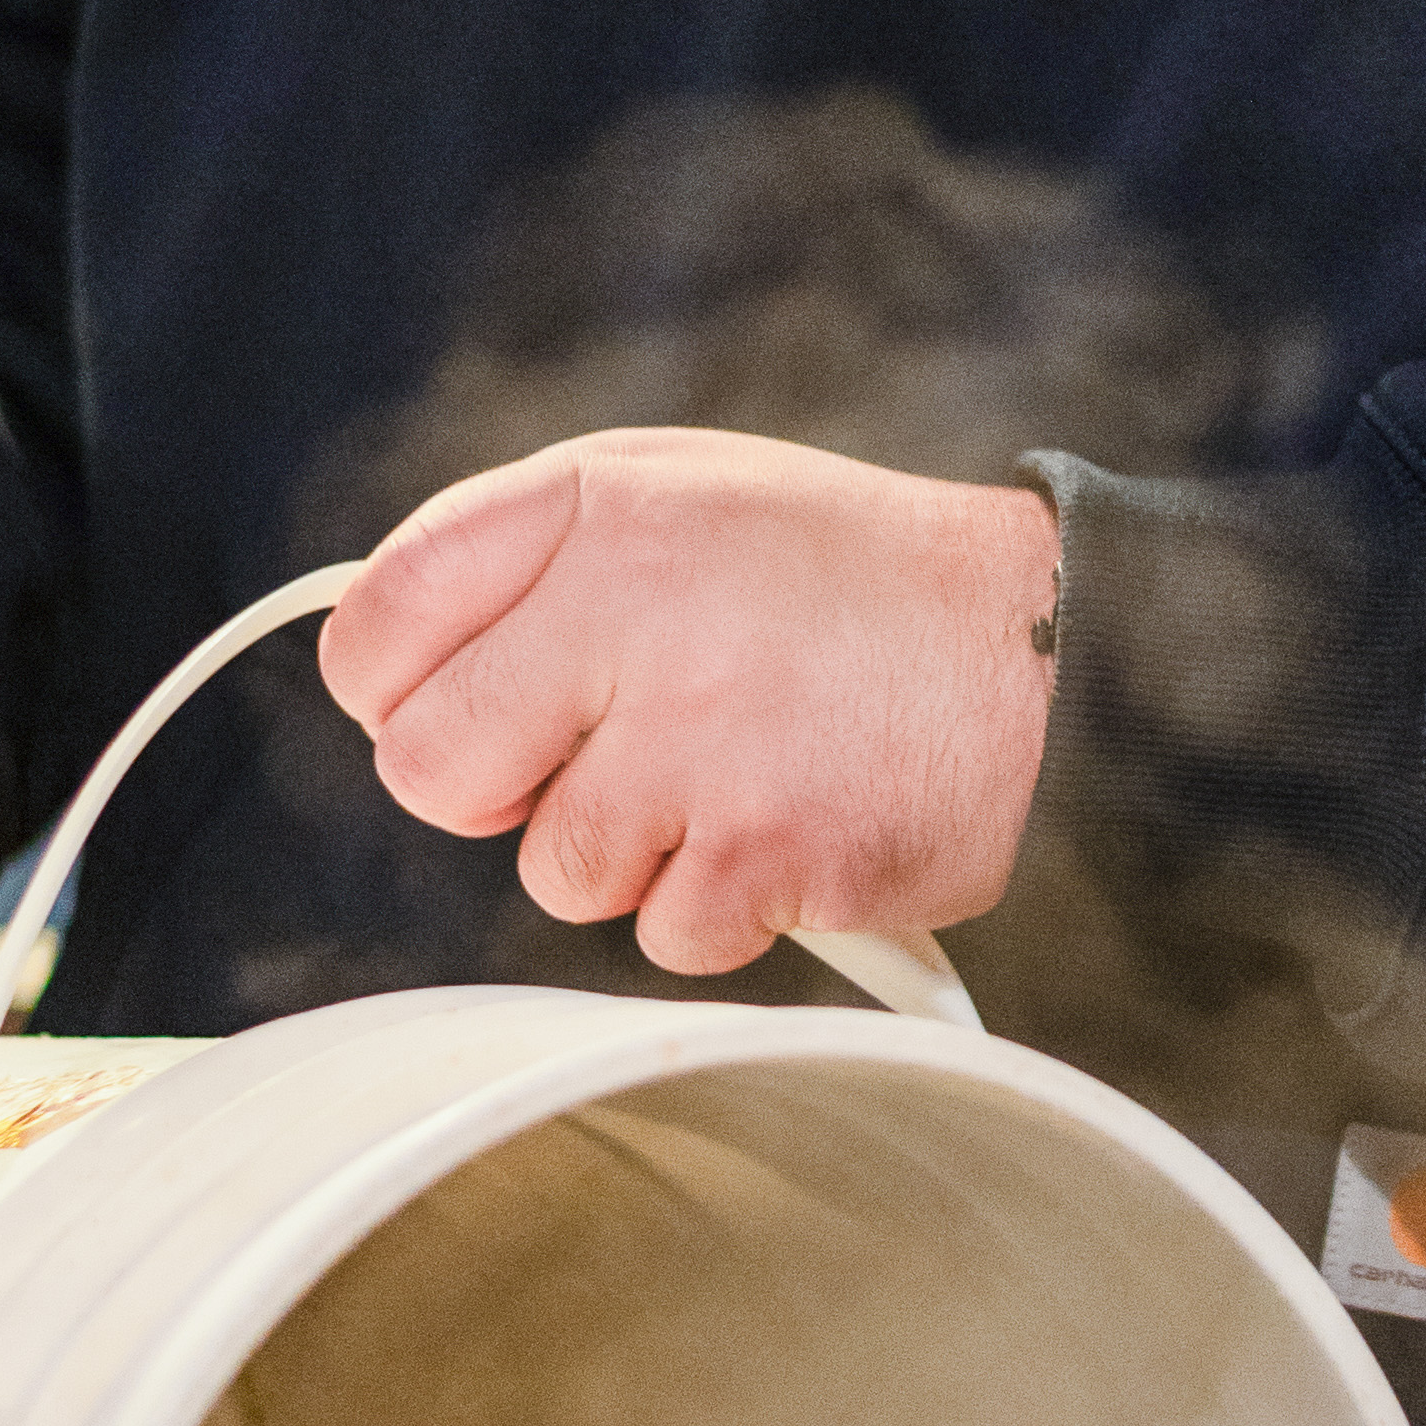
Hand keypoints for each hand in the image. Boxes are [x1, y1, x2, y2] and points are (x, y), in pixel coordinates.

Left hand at [319, 429, 1057, 977]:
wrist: (1046, 634)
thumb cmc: (839, 574)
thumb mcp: (676, 492)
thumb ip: (527, 559)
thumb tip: (383, 667)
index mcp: (593, 508)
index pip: (378, 622)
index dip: (397, 690)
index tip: (462, 706)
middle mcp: (632, 611)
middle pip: (430, 769)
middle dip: (497, 791)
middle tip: (597, 762)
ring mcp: (700, 738)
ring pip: (555, 870)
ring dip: (635, 851)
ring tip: (736, 773)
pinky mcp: (767, 848)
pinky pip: (666, 933)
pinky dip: (727, 906)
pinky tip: (796, 822)